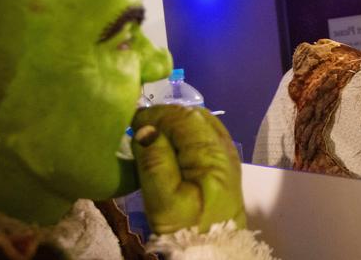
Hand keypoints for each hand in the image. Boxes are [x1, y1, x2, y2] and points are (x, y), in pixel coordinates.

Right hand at [130, 105, 245, 233]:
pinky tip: (170, 146)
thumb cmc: (185, 227)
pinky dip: (185, 133)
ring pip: (200, 122)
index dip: (156, 114)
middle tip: (140, 128)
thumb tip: (147, 128)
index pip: (183, 117)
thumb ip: (155, 160)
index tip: (132, 123)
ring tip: (152, 136)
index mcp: (211, 152)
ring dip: (175, 124)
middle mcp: (224, 146)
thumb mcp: (163, 200)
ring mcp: (227, 153)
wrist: (213, 251)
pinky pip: (204, 134)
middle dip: (165, 116)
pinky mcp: (224, 162)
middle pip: (194, 115)